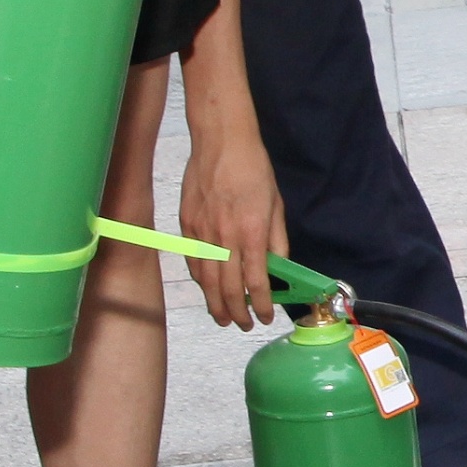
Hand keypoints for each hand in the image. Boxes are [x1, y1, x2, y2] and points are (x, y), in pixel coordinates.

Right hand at [181, 124, 287, 327]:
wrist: (221, 142)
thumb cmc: (253, 169)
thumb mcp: (276, 205)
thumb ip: (276, 240)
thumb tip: (278, 267)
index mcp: (252, 232)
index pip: (256, 282)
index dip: (262, 304)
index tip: (265, 316)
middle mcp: (225, 237)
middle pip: (228, 289)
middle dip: (238, 313)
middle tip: (243, 325)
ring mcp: (202, 233)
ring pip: (207, 281)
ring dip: (215, 305)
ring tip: (224, 318)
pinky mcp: (187, 225)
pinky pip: (193, 262)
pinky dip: (200, 281)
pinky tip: (207, 289)